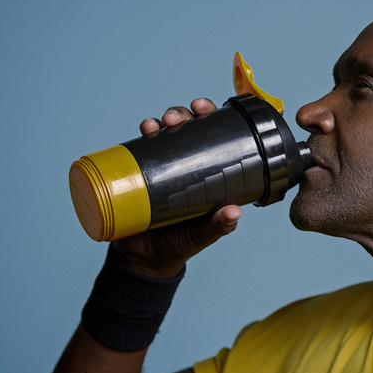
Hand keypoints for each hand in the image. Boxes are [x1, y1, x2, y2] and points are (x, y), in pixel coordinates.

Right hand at [113, 98, 242, 278]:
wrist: (145, 262)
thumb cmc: (180, 245)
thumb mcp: (202, 235)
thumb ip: (218, 226)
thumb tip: (235, 211)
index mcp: (206, 173)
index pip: (211, 138)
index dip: (209, 118)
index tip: (204, 110)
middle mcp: (183, 166)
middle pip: (186, 129)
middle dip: (182, 115)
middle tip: (178, 117)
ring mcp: (159, 169)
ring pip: (161, 135)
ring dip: (160, 122)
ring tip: (158, 124)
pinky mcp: (137, 175)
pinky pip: (137, 152)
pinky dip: (140, 138)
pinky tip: (144, 131)